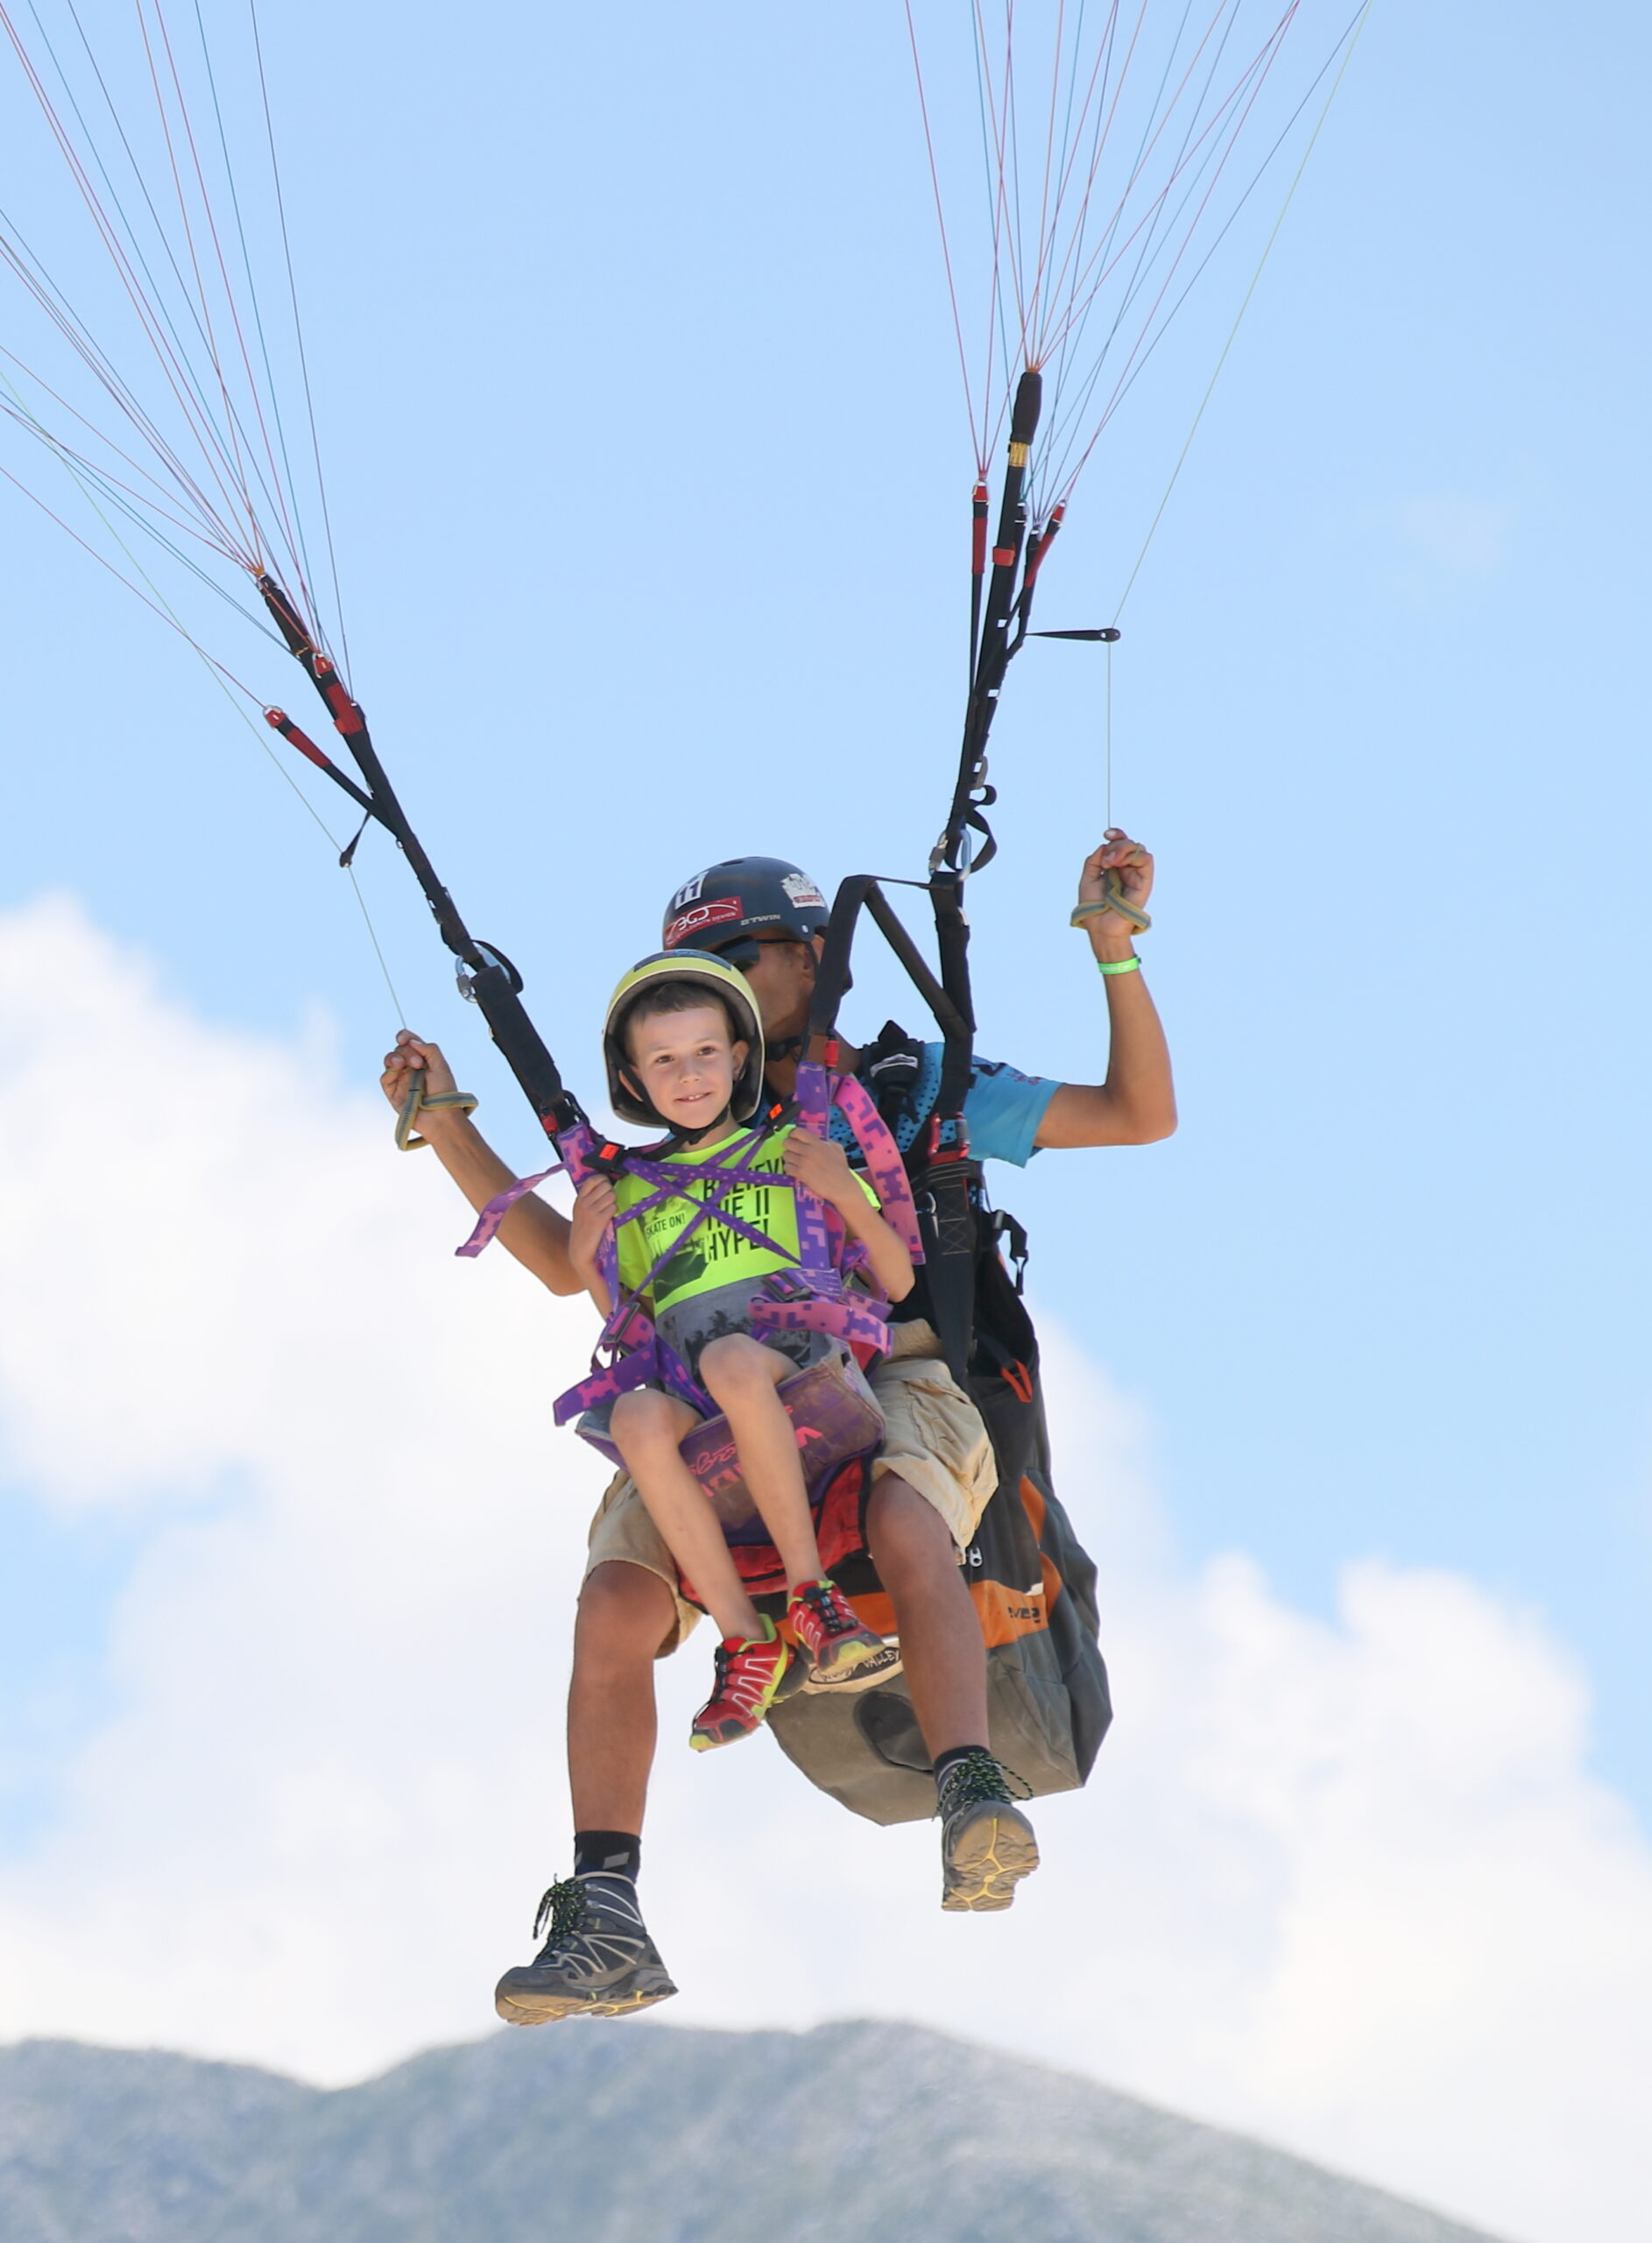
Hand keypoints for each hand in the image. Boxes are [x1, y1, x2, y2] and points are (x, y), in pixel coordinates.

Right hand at [380, 1030, 463, 1125]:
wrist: (440, 1117)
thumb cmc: (444, 1093)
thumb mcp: (441, 1066)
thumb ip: (429, 1049)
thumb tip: (412, 1041)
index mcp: (424, 1061)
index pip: (410, 1043)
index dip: (405, 1037)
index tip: (404, 1038)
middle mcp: (411, 1069)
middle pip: (399, 1050)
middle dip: (406, 1052)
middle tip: (419, 1064)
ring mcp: (401, 1080)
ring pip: (390, 1061)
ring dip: (394, 1058)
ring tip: (403, 1064)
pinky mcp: (393, 1093)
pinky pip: (385, 1077)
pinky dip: (389, 1071)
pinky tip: (397, 1070)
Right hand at [569, 1175, 617, 1279]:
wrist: (579, 1251)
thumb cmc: (582, 1232)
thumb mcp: (581, 1212)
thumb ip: (589, 1199)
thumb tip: (605, 1186)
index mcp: (579, 1199)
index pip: (593, 1179)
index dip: (603, 1180)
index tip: (606, 1186)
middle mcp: (584, 1203)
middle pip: (606, 1186)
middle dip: (611, 1192)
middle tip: (609, 1203)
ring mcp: (591, 1211)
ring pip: (612, 1196)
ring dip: (614, 1202)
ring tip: (609, 1212)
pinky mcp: (599, 1220)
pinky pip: (614, 1207)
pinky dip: (614, 1212)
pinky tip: (609, 1219)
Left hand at [782, 1128, 858, 1211]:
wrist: (841, 1186)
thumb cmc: (840, 1170)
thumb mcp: (837, 1149)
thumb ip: (826, 1141)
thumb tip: (818, 1139)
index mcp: (817, 1143)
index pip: (797, 1132)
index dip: (792, 1134)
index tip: (793, 1137)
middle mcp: (809, 1151)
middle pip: (787, 1142)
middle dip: (788, 1146)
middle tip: (793, 1150)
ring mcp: (803, 1162)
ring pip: (785, 1155)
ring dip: (789, 1158)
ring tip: (795, 1162)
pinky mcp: (800, 1174)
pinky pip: (786, 1167)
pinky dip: (789, 1169)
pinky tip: (796, 1170)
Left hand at [1077, 830, 1152, 947]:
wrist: (1100, 927)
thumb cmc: (1093, 907)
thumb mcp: (1087, 878)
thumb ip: (1094, 860)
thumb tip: (1104, 846)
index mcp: (1115, 867)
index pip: (1121, 844)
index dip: (1116, 835)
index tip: (1106, 834)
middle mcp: (1127, 869)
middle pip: (1130, 843)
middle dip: (1117, 843)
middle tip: (1104, 859)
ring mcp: (1136, 875)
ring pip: (1138, 848)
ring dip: (1122, 849)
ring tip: (1109, 862)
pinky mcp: (1144, 882)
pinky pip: (1146, 860)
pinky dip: (1133, 856)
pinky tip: (1119, 865)